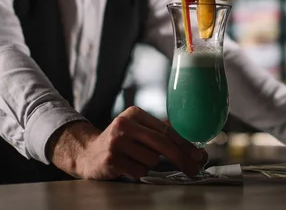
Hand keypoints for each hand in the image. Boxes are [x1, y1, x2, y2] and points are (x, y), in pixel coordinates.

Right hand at [49, 106, 206, 180]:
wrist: (87, 153)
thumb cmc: (120, 143)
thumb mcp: (137, 129)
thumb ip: (159, 132)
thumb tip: (193, 147)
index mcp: (134, 113)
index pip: (166, 129)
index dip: (185, 144)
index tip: (198, 156)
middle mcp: (124, 124)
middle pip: (162, 143)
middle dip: (181, 158)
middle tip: (193, 169)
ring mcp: (116, 142)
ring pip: (151, 160)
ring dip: (148, 165)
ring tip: (134, 160)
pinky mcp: (111, 159)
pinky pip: (139, 171)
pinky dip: (137, 172)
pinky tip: (126, 166)